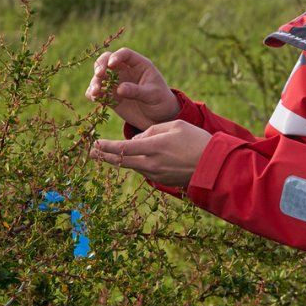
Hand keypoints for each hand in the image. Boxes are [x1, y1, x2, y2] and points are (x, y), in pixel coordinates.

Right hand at [85, 47, 180, 129]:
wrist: (157, 118)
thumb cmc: (160, 101)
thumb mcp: (152, 95)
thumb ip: (136, 91)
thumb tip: (119, 89)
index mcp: (139, 65)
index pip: (125, 54)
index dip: (117, 56)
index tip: (111, 64)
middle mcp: (125, 71)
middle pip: (107, 60)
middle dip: (100, 65)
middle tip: (99, 74)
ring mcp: (116, 83)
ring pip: (100, 76)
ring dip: (95, 82)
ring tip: (96, 92)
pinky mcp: (110, 96)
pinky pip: (97, 92)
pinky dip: (93, 93)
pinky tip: (94, 98)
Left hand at [89, 120, 211, 187]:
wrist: (214, 165)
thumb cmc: (196, 140)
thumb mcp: (175, 126)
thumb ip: (152, 130)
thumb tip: (136, 140)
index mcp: (155, 147)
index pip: (124, 148)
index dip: (107, 146)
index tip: (95, 143)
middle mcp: (152, 163)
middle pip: (122, 161)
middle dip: (105, 156)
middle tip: (91, 152)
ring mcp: (157, 174)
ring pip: (132, 166)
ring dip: (119, 160)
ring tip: (106, 155)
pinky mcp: (162, 180)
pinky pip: (144, 170)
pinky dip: (135, 164)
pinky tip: (132, 159)